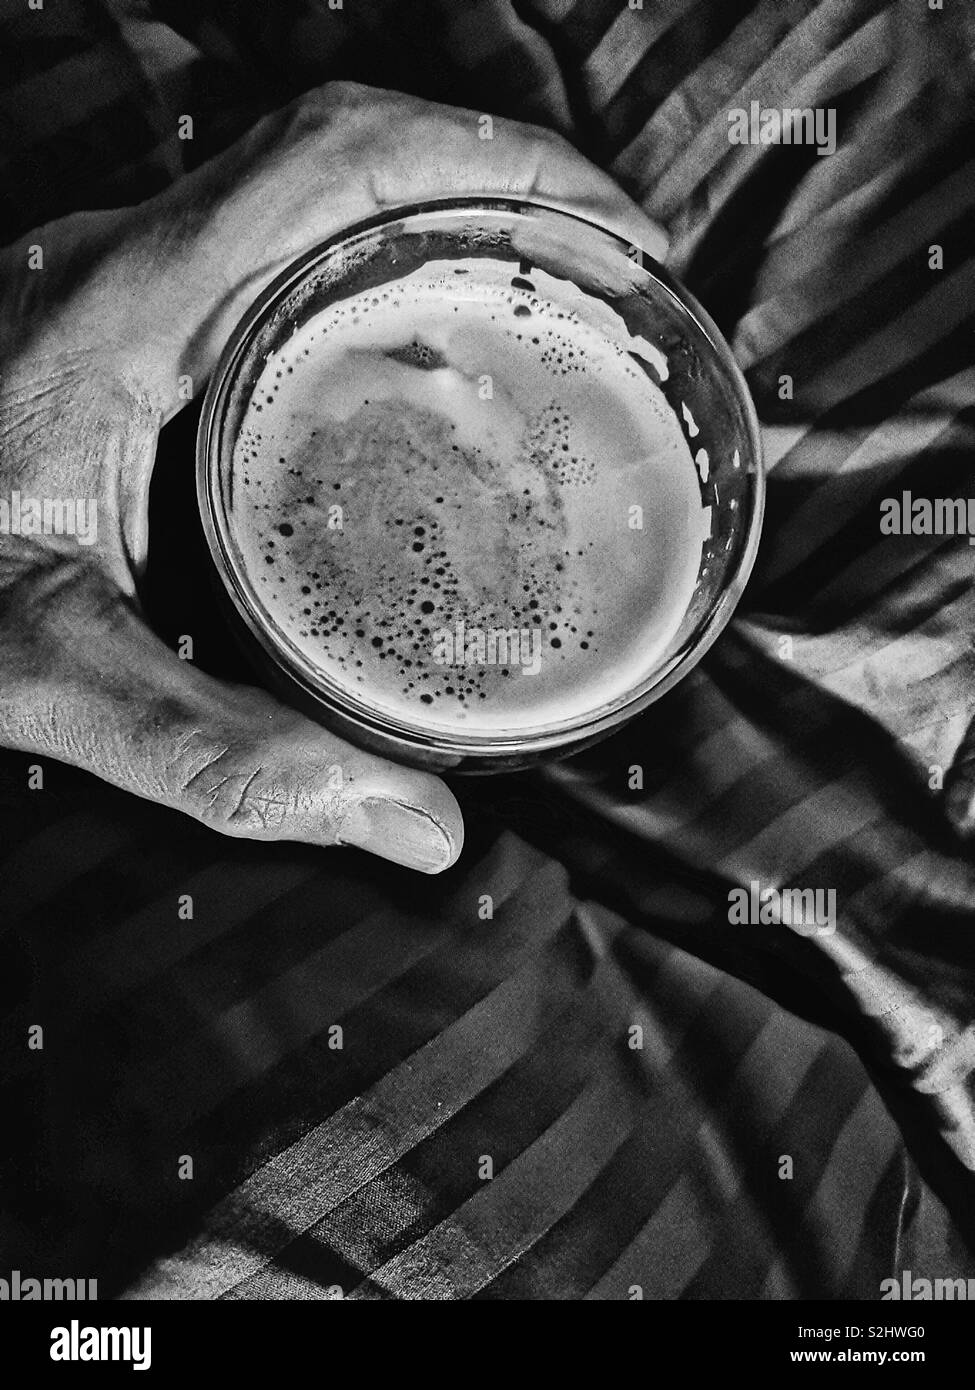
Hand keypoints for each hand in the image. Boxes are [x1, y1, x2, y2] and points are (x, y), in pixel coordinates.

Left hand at [0, 81, 664, 871]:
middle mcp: (135, 266)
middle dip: (507, 192)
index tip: (613, 234)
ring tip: (554, 321)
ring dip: (450, 234)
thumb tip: (416, 825)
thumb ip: (219, 753)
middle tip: (614, 287)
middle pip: (355, 155)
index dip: (496, 166)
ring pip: (324, 201)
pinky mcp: (132, 324)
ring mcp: (132, 285)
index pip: (336, 160)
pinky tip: (432, 386)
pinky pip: (287, 264)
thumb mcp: (46, 671)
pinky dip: (387, 292)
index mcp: (126, 309)